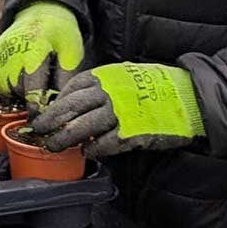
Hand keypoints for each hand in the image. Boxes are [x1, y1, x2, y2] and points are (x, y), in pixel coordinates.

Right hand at [0, 1, 83, 97]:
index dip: (38, 105)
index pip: (32, 88)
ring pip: (4, 87)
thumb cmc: (60, 33)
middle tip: (43, 93)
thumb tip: (60, 104)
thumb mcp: (72, 52)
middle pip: (17, 89)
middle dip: (30, 96)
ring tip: (33, 82)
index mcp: (34, 51)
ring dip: (17, 92)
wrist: (41, 10)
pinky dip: (8, 84)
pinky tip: (21, 77)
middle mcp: (11, 52)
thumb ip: (66, 78)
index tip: (44, 117)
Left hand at [30, 63, 204, 158]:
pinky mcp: (132, 132)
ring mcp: (119, 113)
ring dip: (65, 138)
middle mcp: (108, 93)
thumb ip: (100, 88)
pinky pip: (106, 143)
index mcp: (105, 77)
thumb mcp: (123, 76)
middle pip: (71, 108)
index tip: (47, 112)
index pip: (72, 89)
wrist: (188, 96)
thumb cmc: (153, 87)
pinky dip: (94, 148)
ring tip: (53, 145)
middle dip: (51, 120)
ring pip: (83, 127)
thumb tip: (74, 102)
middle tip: (38, 130)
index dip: (57, 103)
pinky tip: (87, 151)